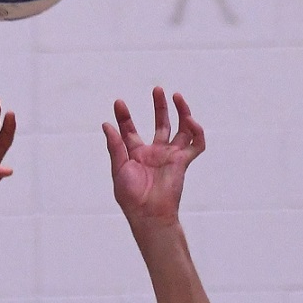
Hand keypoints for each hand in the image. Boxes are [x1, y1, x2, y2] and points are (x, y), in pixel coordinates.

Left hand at [103, 87, 204, 228]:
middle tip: (157, 89)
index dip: (125, 116)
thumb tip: (106, 124)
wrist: (147, 213)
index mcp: (135, 154)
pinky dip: (197, 131)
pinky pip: (196, 144)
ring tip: (176, 96)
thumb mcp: (119, 167)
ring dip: (182, 112)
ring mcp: (170, 156)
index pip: (130, 129)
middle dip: (160, 106)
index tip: (118, 102)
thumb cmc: (130, 195)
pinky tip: (189, 120)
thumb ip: (115, 145)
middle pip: (160, 123)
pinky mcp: (183, 162)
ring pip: (182, 128)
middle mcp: (154, 152)